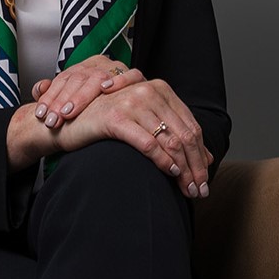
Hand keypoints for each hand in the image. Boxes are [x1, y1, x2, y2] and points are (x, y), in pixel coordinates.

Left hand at [31, 55, 142, 127]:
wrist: (122, 101)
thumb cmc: (92, 104)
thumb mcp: (70, 97)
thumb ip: (52, 93)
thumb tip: (39, 88)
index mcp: (82, 67)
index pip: (63, 79)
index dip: (50, 97)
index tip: (41, 115)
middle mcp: (98, 64)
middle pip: (78, 79)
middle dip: (62, 101)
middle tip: (52, 120)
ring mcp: (116, 68)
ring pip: (97, 78)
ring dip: (81, 96)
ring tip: (68, 112)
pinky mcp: (135, 76)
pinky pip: (131, 74)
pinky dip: (119, 80)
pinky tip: (106, 89)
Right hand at [53, 78, 213, 198]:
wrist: (71, 121)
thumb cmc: (109, 123)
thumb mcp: (145, 122)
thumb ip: (173, 133)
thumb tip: (207, 157)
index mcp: (159, 89)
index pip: (190, 125)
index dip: (201, 153)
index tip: (206, 177)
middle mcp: (148, 91)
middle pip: (184, 134)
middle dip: (195, 165)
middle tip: (201, 189)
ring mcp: (131, 103)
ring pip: (169, 141)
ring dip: (183, 169)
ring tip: (188, 188)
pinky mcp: (116, 119)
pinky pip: (148, 143)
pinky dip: (163, 161)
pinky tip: (170, 172)